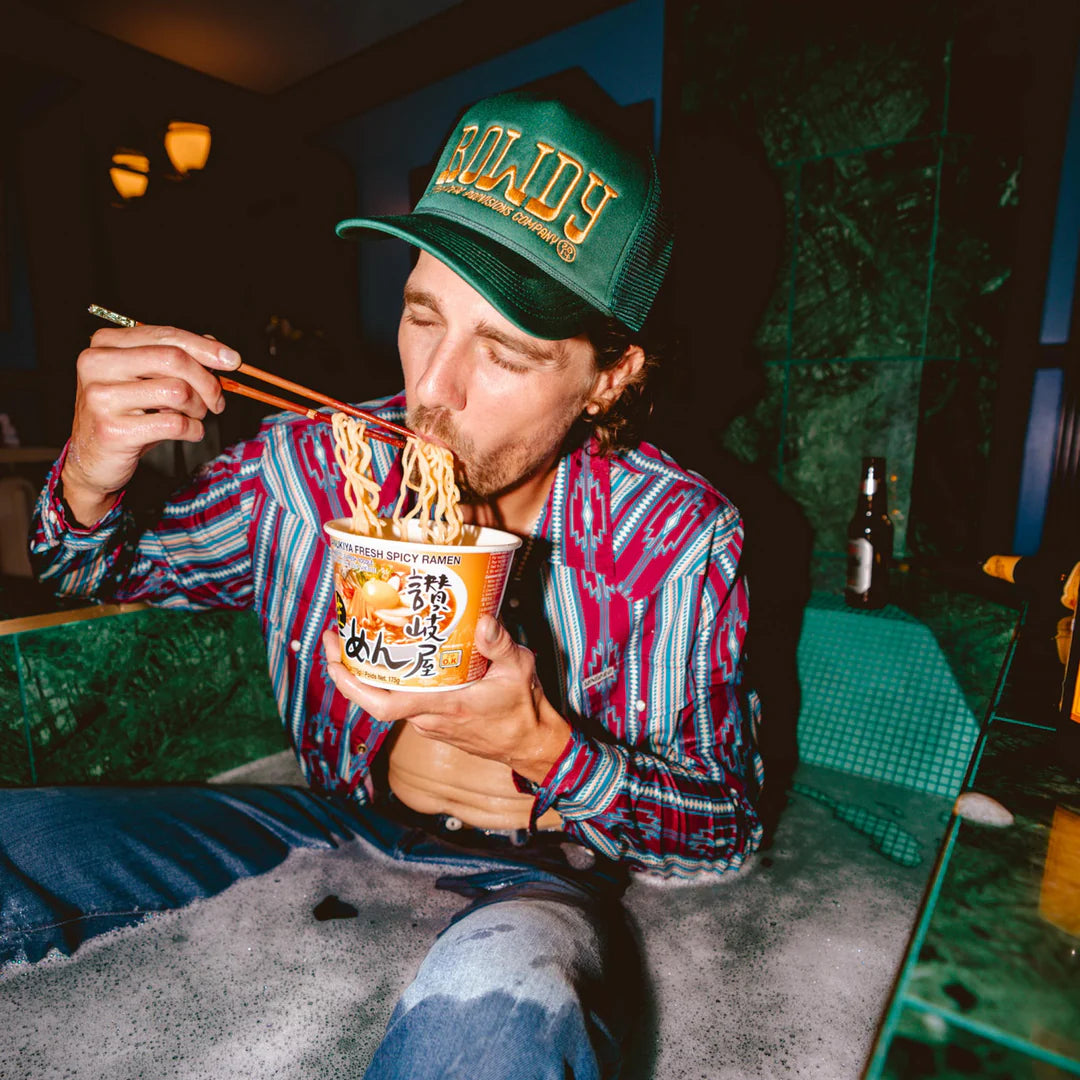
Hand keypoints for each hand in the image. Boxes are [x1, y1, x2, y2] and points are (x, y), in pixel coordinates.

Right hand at [61, 325, 241, 525]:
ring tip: (195, 417)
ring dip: (199, 408)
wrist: (91, 460)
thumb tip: (216, 350)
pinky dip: (193, 429)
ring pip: (177, 391)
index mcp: (105, 344)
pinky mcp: (112, 430)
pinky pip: (174, 424)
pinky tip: (189, 432)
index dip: (205, 347)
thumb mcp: (146, 382)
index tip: (232, 360)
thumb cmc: (126, 417)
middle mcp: (97, 365)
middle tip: (218, 400)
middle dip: (207, 381)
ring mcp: (100, 397)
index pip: (166, 336)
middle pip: (174, 359)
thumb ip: (176, 360)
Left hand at [323, 615, 571, 783]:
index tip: (333, 660)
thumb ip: (499, 645)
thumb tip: (483, 621)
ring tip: (361, 637)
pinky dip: (393, 679)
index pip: (384, 705)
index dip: (352, 686)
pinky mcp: (436, 719)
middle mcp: (428, 717)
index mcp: (442, 706)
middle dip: (350, 668)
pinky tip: (396, 655)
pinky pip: (405, 698)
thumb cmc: (523, 709)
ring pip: (390, 696)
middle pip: (376, 697)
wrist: (529, 744)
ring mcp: (430, 721)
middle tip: (337, 634)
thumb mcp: (518, 670)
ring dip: (371, 672)